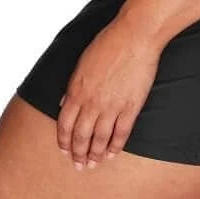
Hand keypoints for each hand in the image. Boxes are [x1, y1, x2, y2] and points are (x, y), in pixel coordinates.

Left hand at [56, 14, 161, 170]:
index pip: (65, 124)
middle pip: (81, 136)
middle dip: (78, 154)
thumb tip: (63, 102)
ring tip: (94, 163)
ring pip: (100, 139)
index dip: (64, 141)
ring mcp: (111, 106)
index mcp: (77, 90)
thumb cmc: (109, 42)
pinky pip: (121, 133)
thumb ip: (72, 85)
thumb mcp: (83, 62)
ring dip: (95, 154)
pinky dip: (115, 146)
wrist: (135, 35)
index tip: (65, 151)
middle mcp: (91, 102)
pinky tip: (112, 153)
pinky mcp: (130, 106)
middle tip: (79, 165)